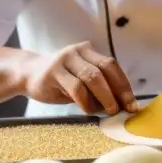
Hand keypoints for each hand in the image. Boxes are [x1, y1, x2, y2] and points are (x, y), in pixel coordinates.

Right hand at [18, 42, 136, 115]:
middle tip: (124, 110)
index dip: (124, 85)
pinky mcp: (52, 72)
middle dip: (118, 91)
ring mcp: (64, 59)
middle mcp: (78, 51)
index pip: (112, 66)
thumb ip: (100, 86)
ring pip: (92, 77)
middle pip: (105, 69)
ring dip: (104, 97)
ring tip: (110, 111)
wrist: (28, 74)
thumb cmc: (61, 81)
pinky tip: (88, 110)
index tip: (133, 104)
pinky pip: (76, 88)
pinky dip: (86, 102)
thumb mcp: (82, 79)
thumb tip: (124, 105)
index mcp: (89, 51)